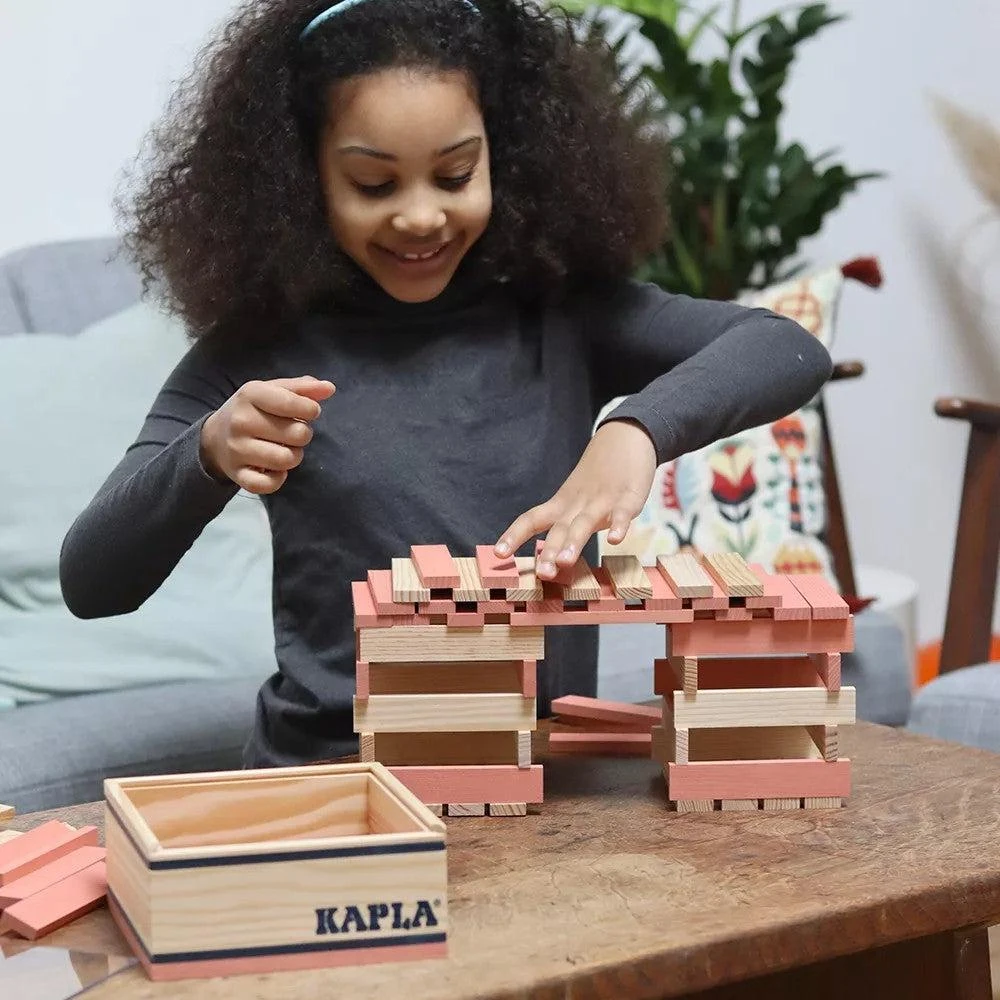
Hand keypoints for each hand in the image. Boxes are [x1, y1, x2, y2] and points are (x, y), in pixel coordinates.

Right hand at [200, 375, 334, 493]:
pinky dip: (278, 479)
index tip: (310, 411)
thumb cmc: (254, 410)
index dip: (310, 410)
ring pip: (286, 460)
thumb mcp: (273, 391)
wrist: (214, 437)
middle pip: (297, 434)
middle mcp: (240, 421)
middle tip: (294, 433)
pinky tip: (276, 470)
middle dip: (303, 434)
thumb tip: (329, 388)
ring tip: (286, 449)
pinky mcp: (237, 475)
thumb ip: (303, 388)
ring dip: (294, 456)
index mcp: (251, 394)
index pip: (291, 403)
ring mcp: (237, 449)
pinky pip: (268, 484)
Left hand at [495, 420, 656, 578]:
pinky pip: (622, 514)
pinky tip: (615, 540)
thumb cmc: (598, 475)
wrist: (624, 437)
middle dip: (550, 552)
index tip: (498, 553)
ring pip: (585, 523)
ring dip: (574, 542)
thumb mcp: (575, 498)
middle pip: (559, 528)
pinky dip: (619, 526)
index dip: (514, 536)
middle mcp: (577, 504)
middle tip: (542, 573)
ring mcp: (602, 501)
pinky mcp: (628, 498)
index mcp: (562, 504)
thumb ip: (565, 525)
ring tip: (565, 561)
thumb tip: (551, 557)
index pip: (531, 519)